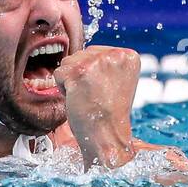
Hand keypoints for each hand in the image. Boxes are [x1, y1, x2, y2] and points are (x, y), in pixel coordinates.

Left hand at [53, 45, 139, 169]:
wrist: (108, 136)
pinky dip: (63, 89)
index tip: (105, 90)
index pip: (95, 52)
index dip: (94, 73)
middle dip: (82, 75)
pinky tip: (78, 99)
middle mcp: (115, 55)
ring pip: (68, 62)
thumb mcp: (116, 79)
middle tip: (96, 96)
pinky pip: (59, 74)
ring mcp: (96, 62)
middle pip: (81, 54)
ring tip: (88, 97)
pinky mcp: (78, 72)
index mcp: (128, 55)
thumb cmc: (109, 112)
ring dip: (72, 81)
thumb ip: (106, 62)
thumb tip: (86, 51)